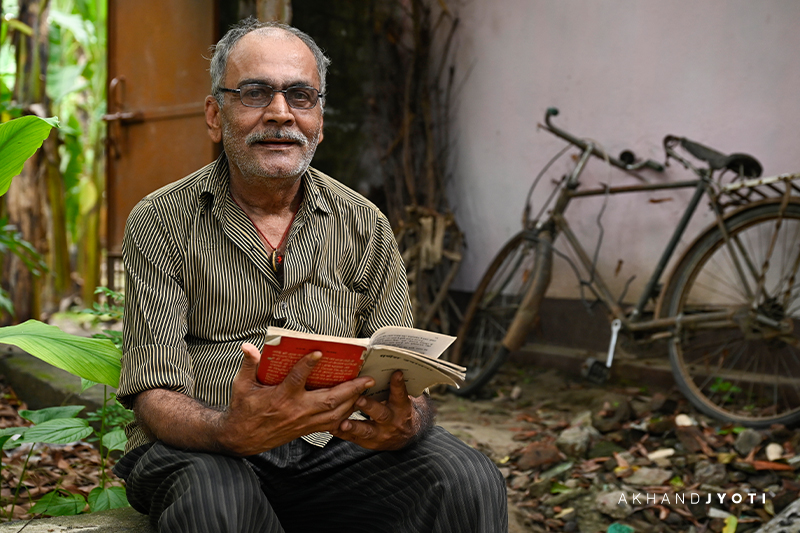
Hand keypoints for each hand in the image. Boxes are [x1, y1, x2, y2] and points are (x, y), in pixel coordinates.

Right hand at [217, 343, 375, 454]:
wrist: (243, 438)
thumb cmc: (244, 409)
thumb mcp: (241, 385)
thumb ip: (248, 365)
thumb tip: (248, 347)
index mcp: (280, 397)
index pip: (296, 379)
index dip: (307, 365)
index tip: (319, 352)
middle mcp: (296, 410)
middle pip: (328, 400)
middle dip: (350, 389)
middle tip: (367, 378)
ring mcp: (303, 422)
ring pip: (335, 414)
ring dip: (353, 401)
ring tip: (366, 388)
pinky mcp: (307, 430)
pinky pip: (331, 424)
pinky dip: (345, 415)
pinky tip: (355, 406)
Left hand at [332, 370, 430, 449]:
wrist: (403, 437)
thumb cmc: (397, 412)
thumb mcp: (400, 400)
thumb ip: (392, 387)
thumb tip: (385, 368)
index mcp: (400, 408)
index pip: (400, 395)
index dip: (398, 384)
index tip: (395, 373)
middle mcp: (391, 421)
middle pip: (381, 414)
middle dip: (369, 406)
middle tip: (358, 399)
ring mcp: (380, 434)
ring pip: (367, 431)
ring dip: (354, 426)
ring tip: (344, 423)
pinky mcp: (369, 442)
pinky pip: (354, 438)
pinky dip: (343, 433)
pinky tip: (333, 428)